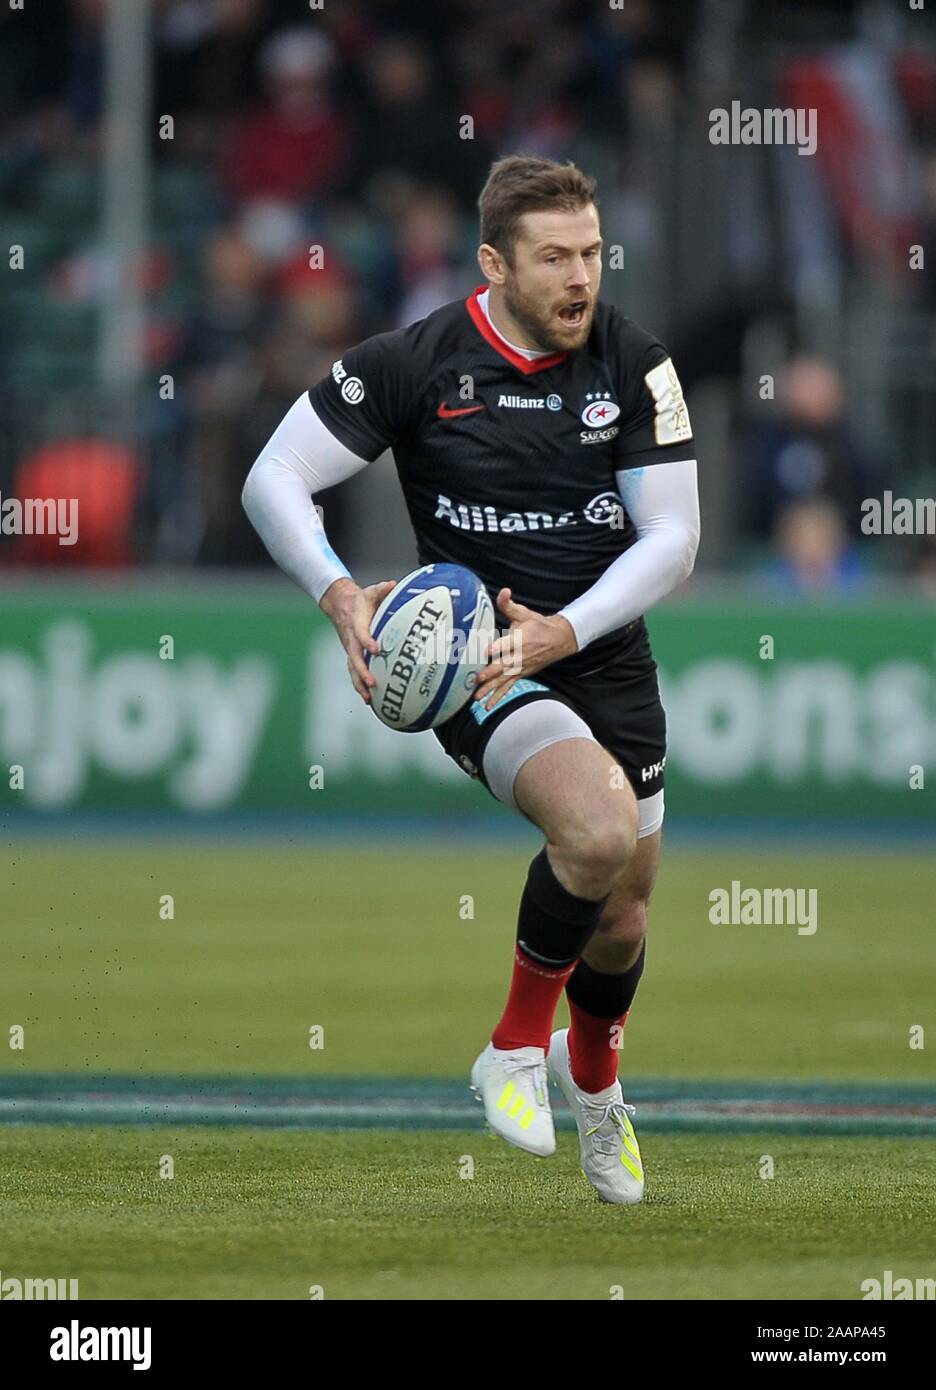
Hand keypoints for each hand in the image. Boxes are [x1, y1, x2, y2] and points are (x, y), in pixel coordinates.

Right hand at [320, 576, 396, 702]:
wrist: (340, 605)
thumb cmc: (360, 600)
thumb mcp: (370, 591)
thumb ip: (382, 589)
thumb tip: (394, 584)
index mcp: (356, 623)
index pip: (361, 634)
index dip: (367, 641)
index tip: (376, 650)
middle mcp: (351, 639)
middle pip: (354, 658)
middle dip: (363, 671)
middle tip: (373, 683)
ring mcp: (350, 649)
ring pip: (352, 669)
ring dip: (360, 684)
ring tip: (369, 699)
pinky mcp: (352, 656)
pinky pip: (354, 672)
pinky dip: (360, 686)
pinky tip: (370, 700)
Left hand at [473, 587, 577, 710]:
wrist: (559, 640)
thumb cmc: (538, 625)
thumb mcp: (524, 613)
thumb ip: (509, 605)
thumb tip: (503, 591)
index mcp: (518, 640)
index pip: (506, 644)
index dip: (496, 647)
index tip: (487, 650)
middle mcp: (518, 656)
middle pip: (502, 666)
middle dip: (490, 673)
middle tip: (477, 679)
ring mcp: (519, 668)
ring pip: (503, 681)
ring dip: (490, 690)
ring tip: (477, 698)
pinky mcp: (520, 675)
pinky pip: (508, 688)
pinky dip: (498, 697)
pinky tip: (488, 707)